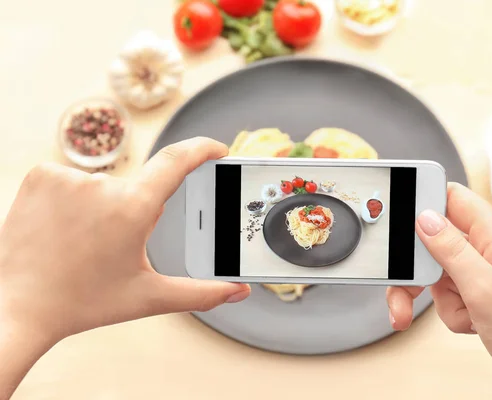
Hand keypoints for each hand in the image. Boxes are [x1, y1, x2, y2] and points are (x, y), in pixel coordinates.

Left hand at [0, 137, 249, 346]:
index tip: (216, 149)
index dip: (202, 150)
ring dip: (101, 208)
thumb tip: (239, 291)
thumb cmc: (81, 303)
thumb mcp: (148, 297)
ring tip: (80, 243)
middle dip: (133, 212)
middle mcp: (101, 185)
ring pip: (103, 186)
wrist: (15, 307)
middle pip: (136, 189)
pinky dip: (72, 200)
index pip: (177, 161)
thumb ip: (202, 293)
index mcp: (133, 209)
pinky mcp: (41, 176)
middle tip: (111, 248)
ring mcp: (67, 178)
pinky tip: (59, 229)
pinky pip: (72, 180)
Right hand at [387, 183, 491, 399]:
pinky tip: (472, 323)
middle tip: (405, 292)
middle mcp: (489, 248)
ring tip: (459, 316)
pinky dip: (453, 311)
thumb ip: (451, 251)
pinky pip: (450, 294)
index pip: (451, 198)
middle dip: (418, 269)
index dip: (421, 203)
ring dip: (439, 298)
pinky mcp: (482, 291)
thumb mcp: (485, 290)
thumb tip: (423, 218)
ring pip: (438, 271)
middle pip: (435, 241)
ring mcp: (485, 270)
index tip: (396, 223)